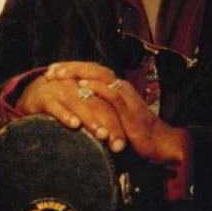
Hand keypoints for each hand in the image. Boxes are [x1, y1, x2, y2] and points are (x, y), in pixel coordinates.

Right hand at [17, 63, 127, 151]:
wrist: (31, 96)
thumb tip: (117, 146)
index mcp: (89, 89)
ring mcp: (60, 90)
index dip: (117, 124)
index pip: (107, 106)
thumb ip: (97, 122)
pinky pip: (55, 105)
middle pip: (97, 105)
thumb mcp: (81, 111)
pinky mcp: (43, 96)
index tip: (122, 145)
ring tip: (102, 135)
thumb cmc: (62, 109)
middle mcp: (77, 87)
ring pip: (79, 104)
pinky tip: (74, 124)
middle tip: (117, 145)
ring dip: (91, 120)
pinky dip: (65, 114)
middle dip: (109, 125)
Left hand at [21, 62, 185, 165]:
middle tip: (50, 71)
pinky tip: (81, 86)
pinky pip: (112, 95)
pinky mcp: (129, 110)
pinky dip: (96, 88)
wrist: (160, 143)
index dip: (73, 68)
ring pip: (100, 76)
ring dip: (78, 73)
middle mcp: (121, 87)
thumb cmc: (138, 135)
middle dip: (70, 67)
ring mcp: (126, 96)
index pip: (92, 71)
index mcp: (117, 88)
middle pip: (93, 68)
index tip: (53, 71)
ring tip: (59, 75)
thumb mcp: (116, 119)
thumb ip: (102, 112)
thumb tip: (83, 114)